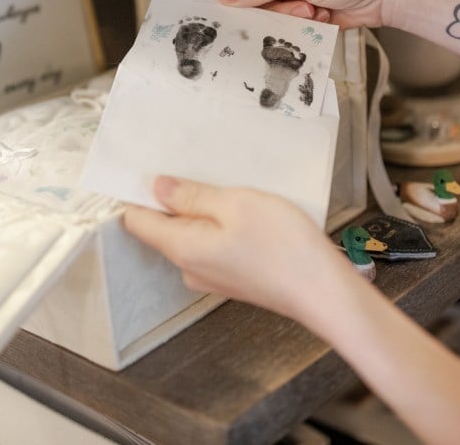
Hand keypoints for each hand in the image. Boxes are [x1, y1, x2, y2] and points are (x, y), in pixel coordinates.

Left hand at [122, 176, 350, 323]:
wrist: (323, 292)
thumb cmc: (283, 247)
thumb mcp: (236, 204)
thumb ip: (192, 195)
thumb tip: (157, 187)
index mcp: (182, 248)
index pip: (137, 220)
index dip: (138, 192)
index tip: (150, 167)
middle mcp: (189, 267)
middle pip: (164, 227)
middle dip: (174, 197)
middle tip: (195, 166)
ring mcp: (211, 275)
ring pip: (192, 234)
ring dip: (203, 209)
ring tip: (226, 185)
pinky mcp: (232, 277)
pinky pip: (213, 244)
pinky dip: (221, 225)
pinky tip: (244, 210)